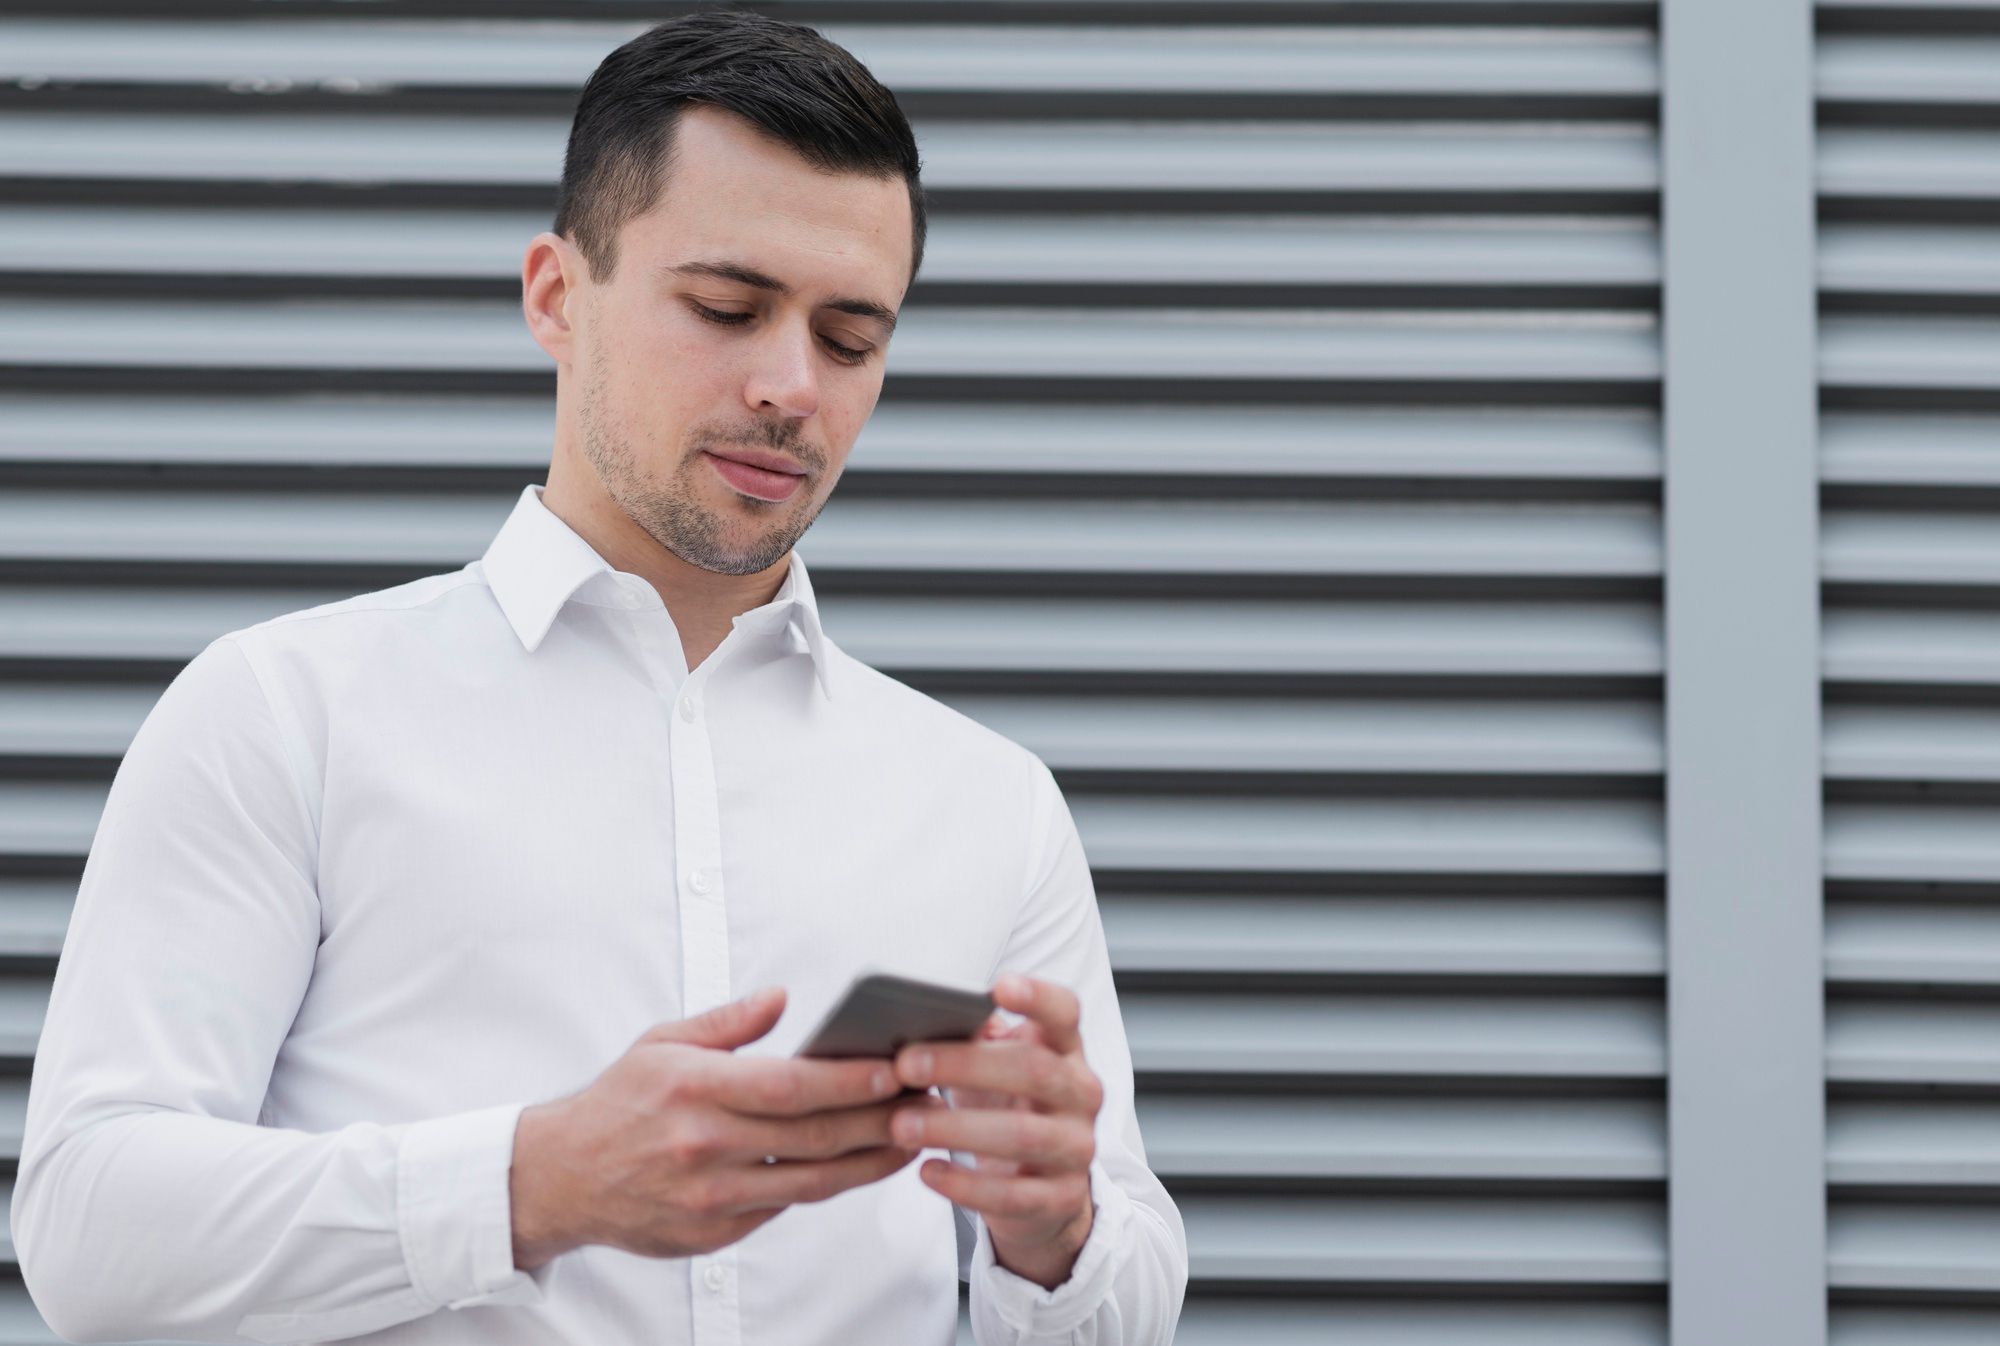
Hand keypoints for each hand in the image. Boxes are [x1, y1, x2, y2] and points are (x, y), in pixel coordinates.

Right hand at [510, 986, 936, 1267]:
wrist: (559, 1178)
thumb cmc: (618, 1102)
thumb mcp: (661, 1043)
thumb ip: (726, 1023)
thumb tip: (780, 998)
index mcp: (694, 1090)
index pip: (790, 1087)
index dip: (849, 1081)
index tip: (895, 1070)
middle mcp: (705, 1146)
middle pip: (813, 1137)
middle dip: (879, 1121)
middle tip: (925, 1104)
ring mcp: (710, 1197)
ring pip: (811, 1182)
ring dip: (870, 1163)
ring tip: (911, 1140)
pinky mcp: (713, 1233)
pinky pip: (783, 1208)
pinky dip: (826, 1186)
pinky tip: (859, 1167)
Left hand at [890, 974, 1101, 1289]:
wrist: (1044, 1191)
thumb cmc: (1007, 1108)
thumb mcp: (996, 1069)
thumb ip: (973, 1041)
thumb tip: (924, 1017)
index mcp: (1066, 1050)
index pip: (1065, 1013)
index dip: (1038, 996)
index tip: (998, 986)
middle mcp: (1082, 1094)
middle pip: (1035, 1070)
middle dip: (966, 1066)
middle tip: (906, 1065)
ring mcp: (1077, 1148)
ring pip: (1022, 1134)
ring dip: (955, 1128)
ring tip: (901, 1124)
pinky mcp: (1061, 1198)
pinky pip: (1013, 1194)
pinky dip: (965, 1185)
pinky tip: (927, 1171)